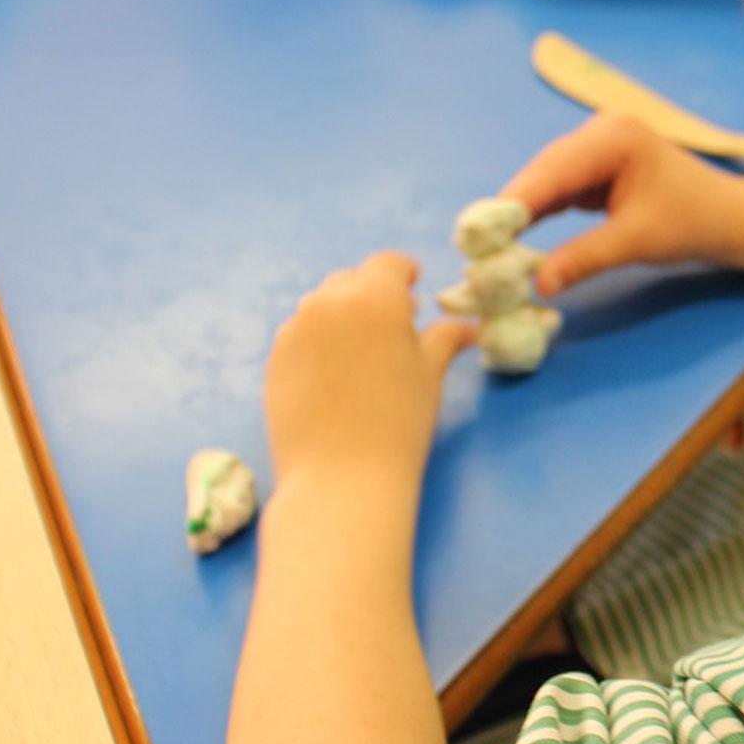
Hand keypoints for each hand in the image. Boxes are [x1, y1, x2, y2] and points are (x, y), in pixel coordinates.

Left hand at [264, 252, 477, 489]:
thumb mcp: (429, 375)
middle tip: (396, 325)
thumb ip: (445, 340)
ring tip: (365, 353)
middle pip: (352, 282)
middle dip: (374, 295)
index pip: (388, 265)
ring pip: (322, 307)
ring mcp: (295, 330)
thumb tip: (468, 327)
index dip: (404, 272)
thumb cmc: (399, 423)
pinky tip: (337, 376)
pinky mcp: (275, 359)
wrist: (340, 477)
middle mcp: (327, 303)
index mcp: (373, 298)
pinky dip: (320, 342)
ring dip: (345, 317)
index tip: (414, 287)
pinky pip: (301, 335)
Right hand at [501, 113, 743, 295]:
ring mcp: (596, 147)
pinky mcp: (595, 167)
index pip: (552, 171)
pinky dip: (538, 213)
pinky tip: (513, 237)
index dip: (512, 203)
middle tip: (473, 247)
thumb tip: (538, 285)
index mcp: (613, 137)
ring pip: (545, 182)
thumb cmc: (692, 222)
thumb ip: (584, 258)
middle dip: (509, 210)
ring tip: (485, 247)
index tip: (477, 232)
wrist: (726, 219)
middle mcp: (599, 132)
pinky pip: (558, 190)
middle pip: (542, 172)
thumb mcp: (636, 242)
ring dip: (519, 214)